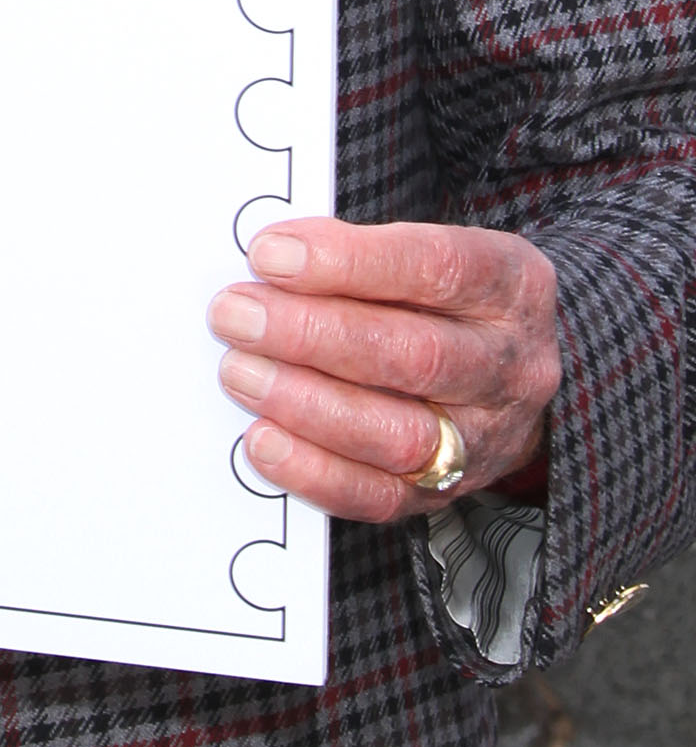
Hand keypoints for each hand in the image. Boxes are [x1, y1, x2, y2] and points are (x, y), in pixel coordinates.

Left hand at [206, 216, 559, 522]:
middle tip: (237, 316)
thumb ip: (355, 251)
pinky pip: (380, 496)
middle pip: (415, 355)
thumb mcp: (424, 252)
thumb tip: (271, 258)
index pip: (437, 268)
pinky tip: (263, 441)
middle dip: (311, 335)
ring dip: (306, 404)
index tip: (271, 255)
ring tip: (241, 373)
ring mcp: (486, 438)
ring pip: (400, 435)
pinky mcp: (446, 491)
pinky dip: (314, 471)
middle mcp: (509, 365)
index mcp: (510, 286)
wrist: (504, 371)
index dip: (348, 262)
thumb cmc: (441, 298)